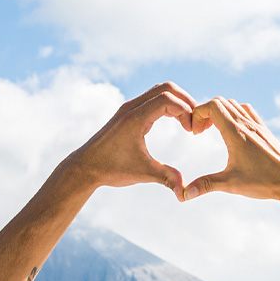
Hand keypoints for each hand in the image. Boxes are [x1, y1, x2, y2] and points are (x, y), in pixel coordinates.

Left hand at [54, 82, 204, 195]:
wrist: (84, 167)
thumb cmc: (111, 169)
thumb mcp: (142, 173)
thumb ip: (166, 178)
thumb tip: (185, 192)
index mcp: (135, 118)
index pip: (168, 99)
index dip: (186, 111)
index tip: (192, 131)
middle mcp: (131, 108)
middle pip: (166, 88)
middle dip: (186, 101)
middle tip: (195, 122)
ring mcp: (128, 108)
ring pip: (159, 90)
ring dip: (177, 101)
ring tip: (187, 122)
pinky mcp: (127, 112)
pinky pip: (152, 98)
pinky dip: (167, 104)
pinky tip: (175, 121)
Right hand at [178, 97, 279, 204]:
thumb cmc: (263, 182)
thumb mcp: (231, 184)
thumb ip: (206, 185)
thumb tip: (184, 194)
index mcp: (236, 133)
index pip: (212, 106)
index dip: (197, 114)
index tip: (195, 133)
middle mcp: (247, 124)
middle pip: (220, 102)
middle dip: (205, 112)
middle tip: (200, 132)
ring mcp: (257, 125)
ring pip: (233, 104)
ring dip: (219, 111)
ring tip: (213, 130)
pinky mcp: (264, 130)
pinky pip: (246, 110)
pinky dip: (234, 112)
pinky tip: (232, 130)